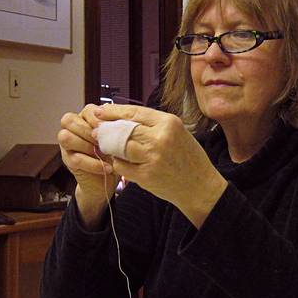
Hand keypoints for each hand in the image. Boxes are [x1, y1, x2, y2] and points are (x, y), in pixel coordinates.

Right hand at [57, 104, 119, 227]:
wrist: (106, 180)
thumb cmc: (113, 156)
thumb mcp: (117, 140)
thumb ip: (115, 130)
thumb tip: (120, 124)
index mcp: (87, 119)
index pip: (87, 110)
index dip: (97, 118)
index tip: (108, 127)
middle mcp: (73, 129)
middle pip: (69, 120)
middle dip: (88, 130)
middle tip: (103, 141)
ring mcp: (68, 145)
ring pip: (66, 137)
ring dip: (86, 145)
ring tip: (102, 153)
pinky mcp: (68, 161)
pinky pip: (75, 158)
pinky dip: (93, 164)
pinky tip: (105, 167)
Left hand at [93, 104, 226, 227]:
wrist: (200, 186)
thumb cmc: (188, 157)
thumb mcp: (176, 132)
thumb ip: (152, 124)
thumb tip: (122, 117)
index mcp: (169, 123)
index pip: (133, 113)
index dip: (113, 112)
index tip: (100, 112)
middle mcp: (160, 138)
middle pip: (123, 129)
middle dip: (107, 130)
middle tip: (97, 132)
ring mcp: (152, 158)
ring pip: (119, 147)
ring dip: (110, 147)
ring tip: (108, 147)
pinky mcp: (146, 176)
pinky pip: (122, 166)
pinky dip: (118, 163)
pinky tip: (122, 162)